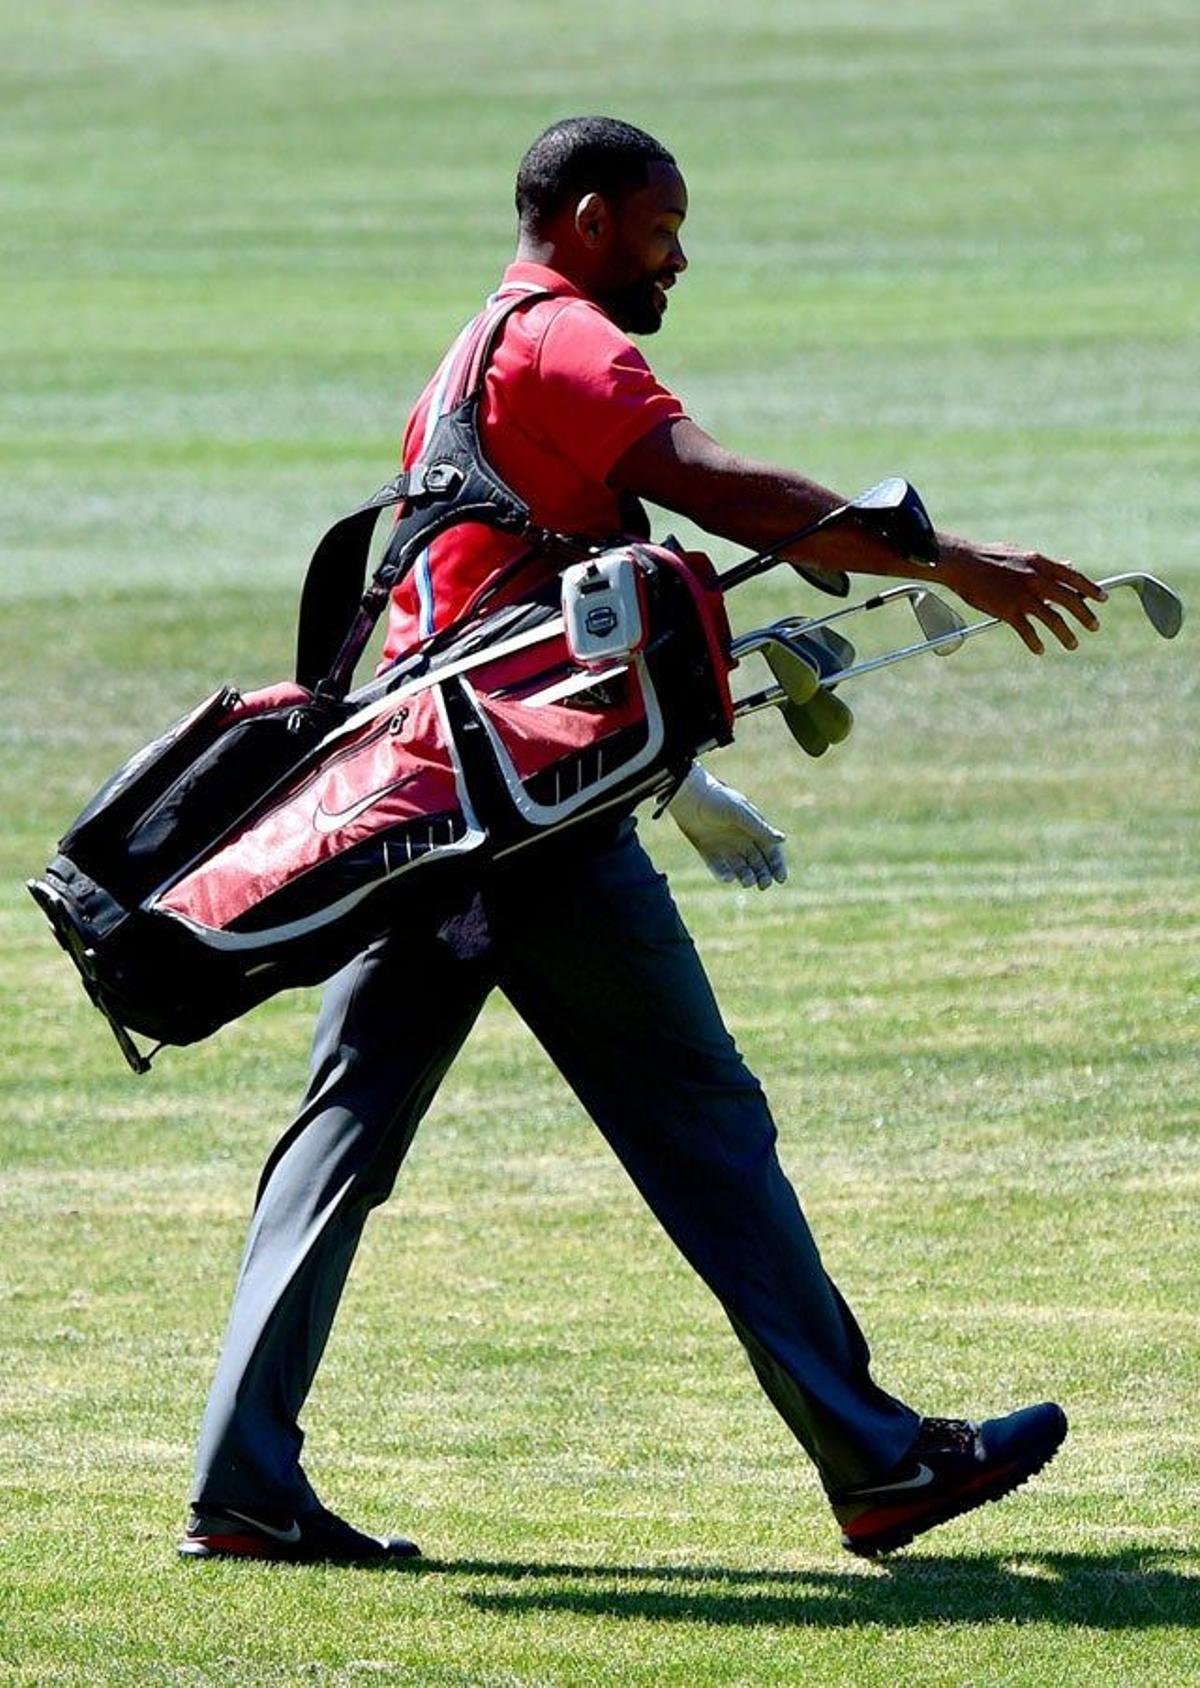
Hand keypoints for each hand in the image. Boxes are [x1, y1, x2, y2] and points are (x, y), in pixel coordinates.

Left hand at [667, 765, 786, 889]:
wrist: (689, 797)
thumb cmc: (718, 800)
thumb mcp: (741, 814)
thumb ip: (760, 828)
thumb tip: (782, 839)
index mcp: (754, 829)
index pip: (771, 851)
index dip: (777, 866)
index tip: (781, 879)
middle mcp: (742, 840)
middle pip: (758, 864)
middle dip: (763, 876)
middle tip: (764, 884)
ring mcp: (725, 847)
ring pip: (740, 869)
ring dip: (746, 877)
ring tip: (748, 882)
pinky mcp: (708, 852)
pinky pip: (718, 868)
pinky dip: (724, 875)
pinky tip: (728, 878)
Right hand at [936, 536, 1105, 653]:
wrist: (961, 562)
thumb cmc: (988, 557)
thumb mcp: (1021, 553)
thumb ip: (1045, 563)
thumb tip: (1068, 565)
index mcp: (1040, 563)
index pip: (1073, 577)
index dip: (1090, 589)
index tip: (1102, 599)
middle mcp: (1036, 579)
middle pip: (1069, 600)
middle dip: (1085, 615)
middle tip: (1094, 627)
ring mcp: (1022, 596)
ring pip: (1053, 619)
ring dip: (1066, 634)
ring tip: (1073, 644)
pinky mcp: (1007, 610)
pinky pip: (1027, 631)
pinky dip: (1035, 642)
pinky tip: (1039, 650)